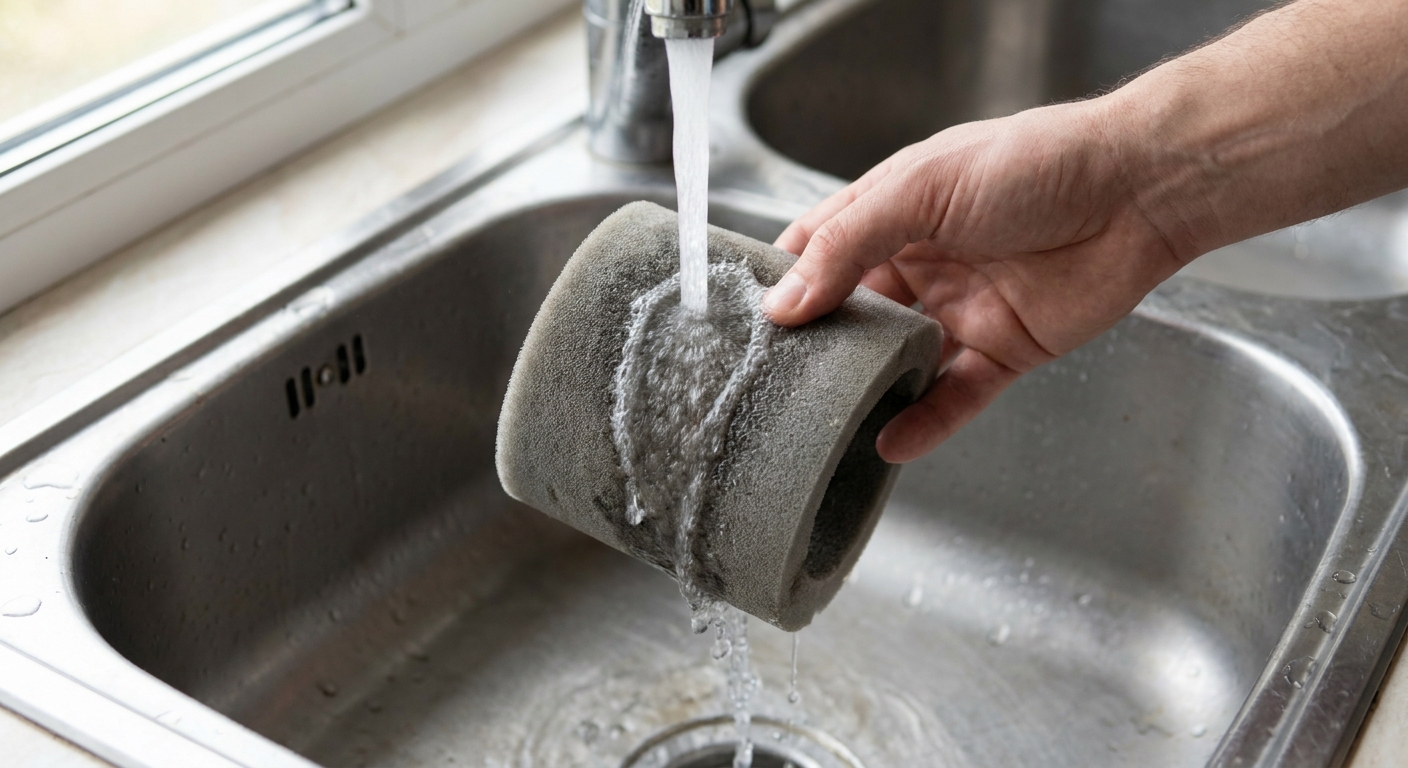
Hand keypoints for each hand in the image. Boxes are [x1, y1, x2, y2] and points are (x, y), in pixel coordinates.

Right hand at [764, 101, 1188, 462]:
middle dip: (819, 346)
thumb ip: (850, 244)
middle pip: (853, 314)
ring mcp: (961, 309)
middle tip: (775, 383)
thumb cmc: (1035, 164)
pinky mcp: (1002, 350)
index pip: (820, 249)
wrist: (1138, 191)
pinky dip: (924, 422)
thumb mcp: (922, 190)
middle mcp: (922, 262)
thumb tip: (784, 303)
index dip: (785, 282)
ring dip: (865, 389)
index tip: (747, 321)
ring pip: (898, 361)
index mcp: (896, 211)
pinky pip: (955, 396)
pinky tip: (889, 443)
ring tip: (822, 423)